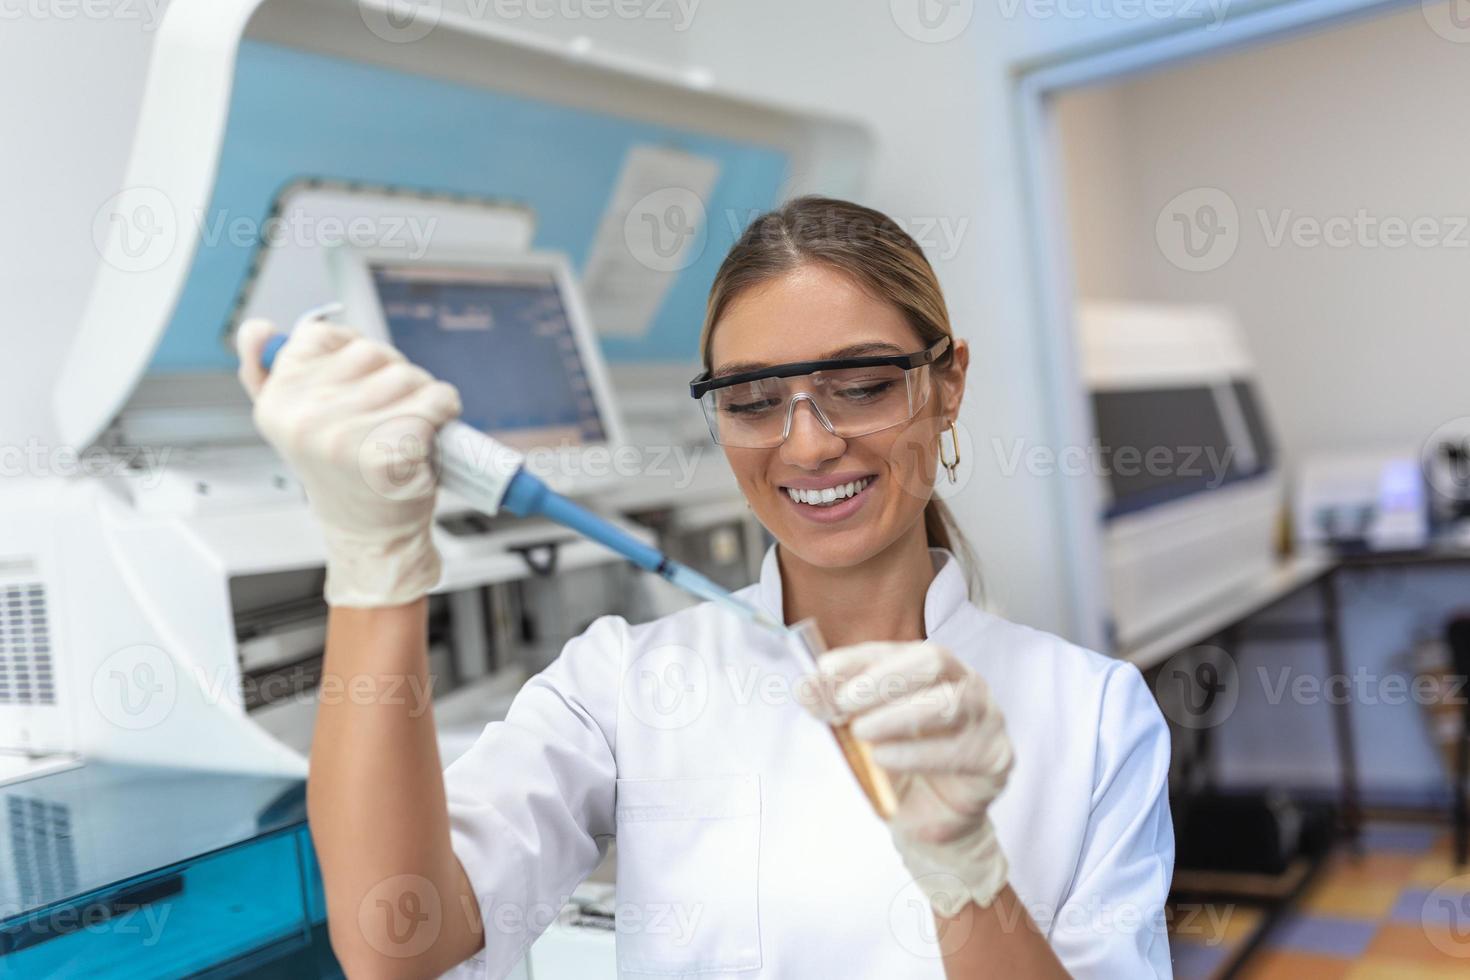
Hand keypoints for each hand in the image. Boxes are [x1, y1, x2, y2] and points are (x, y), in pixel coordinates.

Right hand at [236, 318, 460, 606]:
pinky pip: (436, 399)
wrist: (369, 533)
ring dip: (422, 395)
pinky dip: (445, 410)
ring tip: (408, 426)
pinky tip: (431, 434)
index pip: (322, 334)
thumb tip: (256, 329)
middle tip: (389, 412)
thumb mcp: (291, 424)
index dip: (355, 355)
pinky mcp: (391, 449)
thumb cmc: (340, 472)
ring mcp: (347, 435)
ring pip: (408, 374)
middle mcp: (305, 418)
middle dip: (393, 374)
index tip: (360, 385)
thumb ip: (266, 373)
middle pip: (373, 351)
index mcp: (277, 403)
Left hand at [814, 641, 1012, 916]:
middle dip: (884, 678)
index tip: (823, 670)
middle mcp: (964, 682)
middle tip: (844, 701)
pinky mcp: (995, 756)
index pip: (896, 650)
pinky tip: (884, 759)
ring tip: (861, 732)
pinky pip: (957, 749)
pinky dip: (915, 753)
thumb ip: (837, 709)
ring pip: (949, 702)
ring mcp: (985, 717)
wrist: (930, 818)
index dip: (859, 658)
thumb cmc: (899, 764)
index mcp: (931, 668)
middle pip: (933, 662)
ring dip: (898, 714)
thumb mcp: (860, 733)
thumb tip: (806, 687)